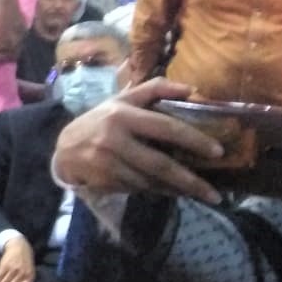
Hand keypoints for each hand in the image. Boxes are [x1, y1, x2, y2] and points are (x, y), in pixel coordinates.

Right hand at [51, 78, 222, 203]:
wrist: (63, 148)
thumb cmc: (100, 121)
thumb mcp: (122, 100)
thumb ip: (154, 89)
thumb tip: (191, 88)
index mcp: (122, 115)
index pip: (166, 127)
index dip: (194, 140)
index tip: (217, 152)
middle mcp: (114, 139)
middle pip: (160, 164)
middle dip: (190, 181)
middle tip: (214, 193)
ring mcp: (107, 162)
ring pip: (149, 181)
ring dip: (174, 189)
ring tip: (195, 193)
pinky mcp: (102, 180)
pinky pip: (136, 189)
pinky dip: (155, 191)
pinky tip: (167, 191)